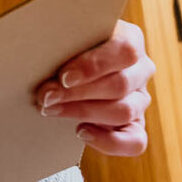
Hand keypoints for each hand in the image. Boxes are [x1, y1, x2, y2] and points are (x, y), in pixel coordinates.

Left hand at [34, 19, 153, 156]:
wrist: (61, 72)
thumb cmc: (62, 50)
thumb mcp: (63, 40)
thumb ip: (61, 44)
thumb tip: (41, 58)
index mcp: (129, 40)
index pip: (125, 51)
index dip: (94, 66)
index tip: (63, 77)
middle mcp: (140, 69)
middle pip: (120, 84)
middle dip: (77, 93)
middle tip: (45, 96)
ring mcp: (140, 99)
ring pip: (124, 111)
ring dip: (83, 112)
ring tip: (51, 109)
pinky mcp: (135, 126)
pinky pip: (135, 141)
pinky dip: (109, 142)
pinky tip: (81, 131)